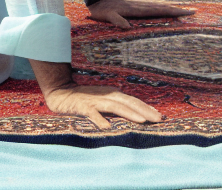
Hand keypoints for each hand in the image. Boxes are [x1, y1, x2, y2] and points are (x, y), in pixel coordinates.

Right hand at [43, 83, 162, 128]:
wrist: (62, 93)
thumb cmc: (85, 98)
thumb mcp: (103, 100)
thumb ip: (115, 106)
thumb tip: (132, 113)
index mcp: (113, 94)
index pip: (133, 101)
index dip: (146, 108)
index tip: (159, 115)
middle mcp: (107, 95)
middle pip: (129, 103)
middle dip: (145, 111)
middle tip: (159, 119)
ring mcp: (96, 101)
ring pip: (116, 107)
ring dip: (130, 114)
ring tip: (142, 121)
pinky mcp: (84, 107)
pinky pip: (93, 114)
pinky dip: (101, 120)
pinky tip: (108, 127)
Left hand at [87, 0, 195, 29]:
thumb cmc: (103, 11)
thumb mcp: (108, 17)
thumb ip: (117, 21)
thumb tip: (126, 27)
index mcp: (137, 10)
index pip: (159, 11)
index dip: (173, 11)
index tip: (185, 12)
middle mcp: (141, 6)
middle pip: (163, 7)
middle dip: (178, 9)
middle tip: (192, 11)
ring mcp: (139, 4)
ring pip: (159, 6)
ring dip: (172, 8)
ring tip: (183, 10)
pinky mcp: (137, 5)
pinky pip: (153, 7)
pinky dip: (162, 8)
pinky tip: (165, 10)